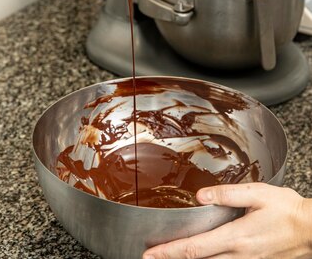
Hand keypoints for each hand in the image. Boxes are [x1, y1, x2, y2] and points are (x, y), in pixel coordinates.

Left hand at [143, 183, 311, 258]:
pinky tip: (200, 255)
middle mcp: (238, 255)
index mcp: (236, 237)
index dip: (169, 251)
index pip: (194, 248)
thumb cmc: (286, 210)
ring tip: (169, 254)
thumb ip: (226, 194)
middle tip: (150, 255)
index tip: (150, 253)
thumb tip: (200, 196)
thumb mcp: (257, 194)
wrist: (311, 229)